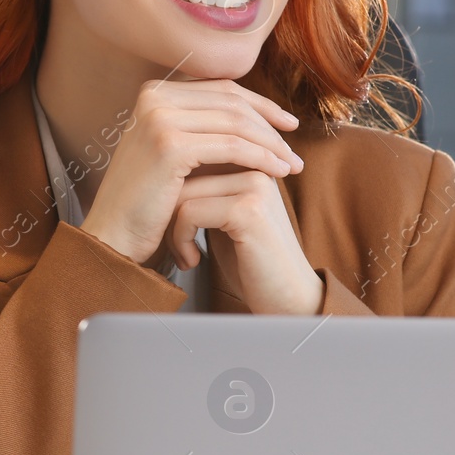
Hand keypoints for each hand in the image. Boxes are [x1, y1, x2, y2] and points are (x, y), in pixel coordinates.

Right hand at [79, 77, 307, 290]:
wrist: (113, 234)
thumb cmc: (147, 201)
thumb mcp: (172, 152)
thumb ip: (201, 128)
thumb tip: (254, 115)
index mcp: (154, 93)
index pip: (220, 89)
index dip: (259, 104)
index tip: (287, 124)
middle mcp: (153, 97)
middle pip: (231, 102)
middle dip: (270, 123)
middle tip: (295, 146)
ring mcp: (159, 118)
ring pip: (235, 123)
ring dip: (271, 143)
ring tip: (292, 165)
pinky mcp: (170, 145)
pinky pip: (231, 147)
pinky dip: (260, 158)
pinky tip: (278, 172)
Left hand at [165, 169, 324, 314]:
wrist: (288, 297)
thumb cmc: (252, 262)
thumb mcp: (224, 217)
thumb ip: (205, 191)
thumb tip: (166, 174)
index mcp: (252, 162)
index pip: (194, 158)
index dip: (174, 193)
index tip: (178, 228)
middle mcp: (256, 165)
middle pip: (184, 172)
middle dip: (169, 212)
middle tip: (178, 247)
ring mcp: (254, 186)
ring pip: (182, 191)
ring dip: (173, 230)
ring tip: (186, 255)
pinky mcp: (248, 210)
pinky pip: (189, 213)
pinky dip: (181, 240)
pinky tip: (193, 260)